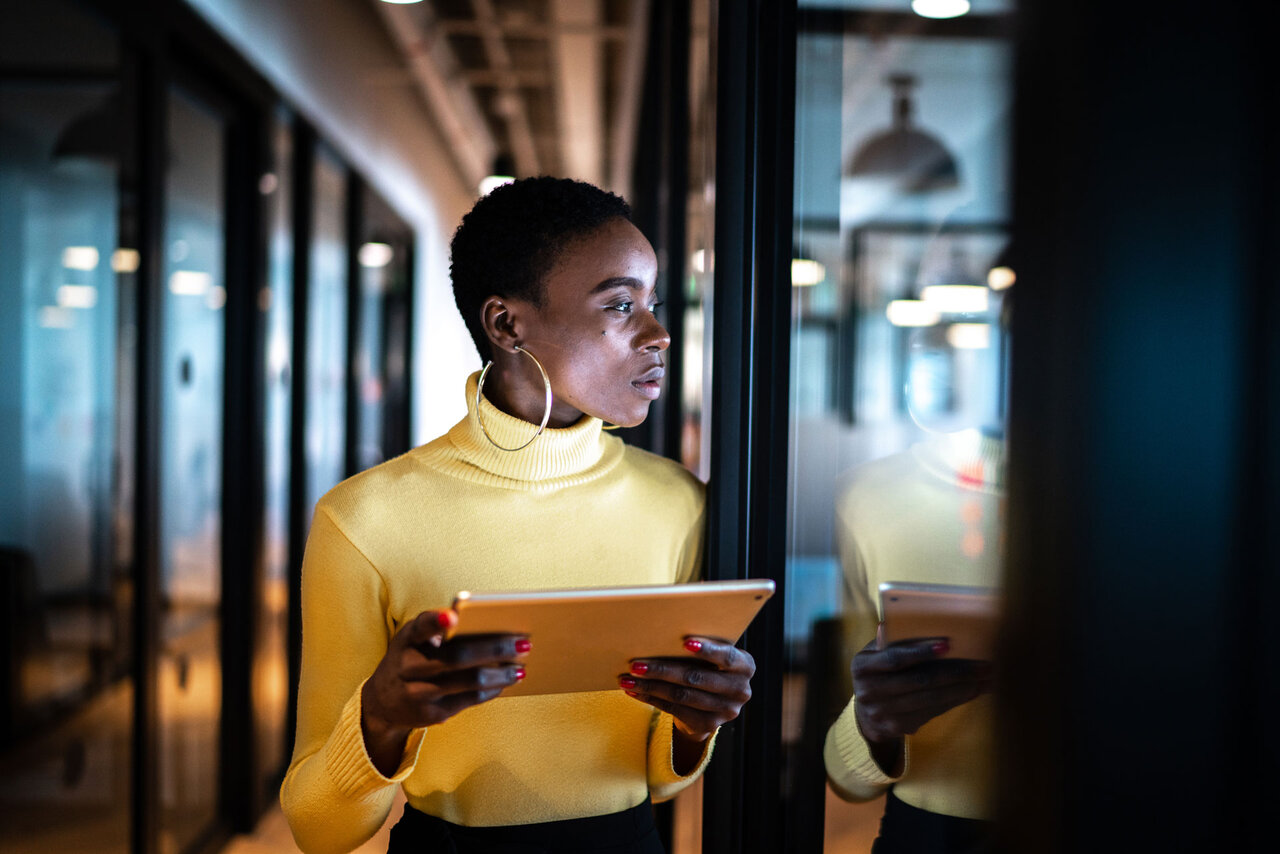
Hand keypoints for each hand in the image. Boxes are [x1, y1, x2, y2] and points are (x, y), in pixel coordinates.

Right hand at [361, 610, 527, 774]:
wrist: (382, 700)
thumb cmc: (411, 656)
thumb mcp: (414, 639)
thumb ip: (439, 629)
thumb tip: (492, 625)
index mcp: (407, 639)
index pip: (420, 628)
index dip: (435, 622)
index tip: (453, 617)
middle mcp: (408, 666)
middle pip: (457, 658)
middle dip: (495, 649)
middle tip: (525, 643)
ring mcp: (417, 693)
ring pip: (468, 682)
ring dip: (500, 674)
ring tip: (521, 668)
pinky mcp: (430, 714)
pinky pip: (468, 700)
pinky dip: (491, 690)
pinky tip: (506, 682)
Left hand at [620, 637, 754, 751]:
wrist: (712, 701)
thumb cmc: (708, 665)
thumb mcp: (713, 654)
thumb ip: (700, 642)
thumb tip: (664, 625)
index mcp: (745, 665)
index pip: (727, 657)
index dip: (707, 650)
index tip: (685, 642)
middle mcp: (740, 690)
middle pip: (696, 678)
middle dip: (662, 670)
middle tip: (636, 663)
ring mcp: (725, 711)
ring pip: (681, 696)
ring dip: (651, 686)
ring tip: (627, 678)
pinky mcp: (708, 725)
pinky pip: (674, 710)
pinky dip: (651, 698)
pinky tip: (634, 690)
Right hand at [851, 637, 990, 774]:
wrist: (867, 713)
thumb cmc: (878, 672)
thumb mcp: (875, 655)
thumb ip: (889, 642)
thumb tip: (901, 623)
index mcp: (862, 667)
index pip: (895, 658)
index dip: (920, 652)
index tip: (947, 645)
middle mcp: (869, 692)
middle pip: (919, 681)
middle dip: (955, 672)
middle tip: (983, 665)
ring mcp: (883, 712)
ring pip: (930, 699)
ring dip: (962, 689)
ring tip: (985, 679)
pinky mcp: (898, 727)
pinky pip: (932, 712)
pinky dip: (955, 701)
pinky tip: (973, 692)